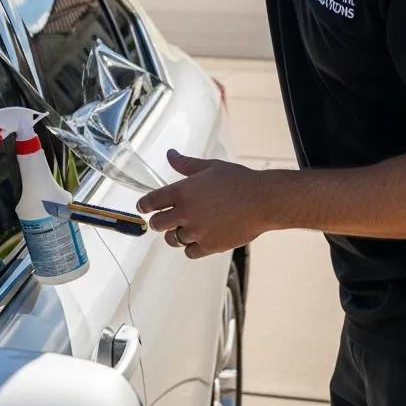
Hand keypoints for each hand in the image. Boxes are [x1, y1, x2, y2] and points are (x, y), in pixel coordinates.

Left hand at [137, 149, 269, 258]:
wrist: (263, 201)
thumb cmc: (238, 180)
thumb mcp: (209, 167)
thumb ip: (185, 163)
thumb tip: (170, 154)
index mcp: (182, 191)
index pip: (151, 201)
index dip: (144, 205)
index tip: (143, 207)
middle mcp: (186, 213)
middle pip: (158, 224)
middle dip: (158, 222)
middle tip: (162, 220)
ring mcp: (197, 232)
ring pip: (173, 240)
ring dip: (174, 235)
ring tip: (182, 230)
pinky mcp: (210, 246)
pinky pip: (190, 252)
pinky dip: (190, 247)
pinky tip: (197, 239)